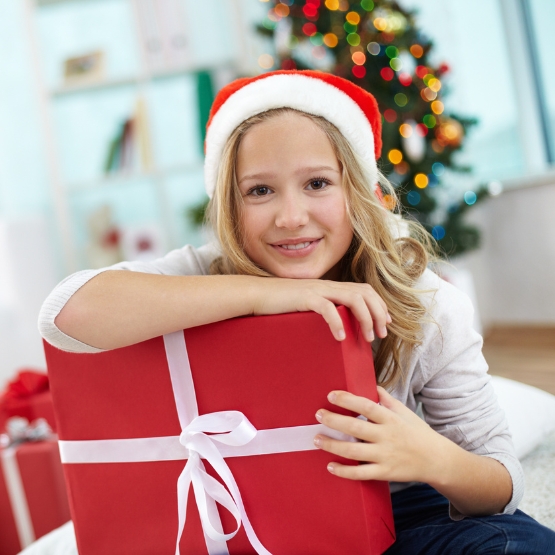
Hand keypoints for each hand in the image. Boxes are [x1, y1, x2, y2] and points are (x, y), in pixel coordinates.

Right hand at [251, 277, 390, 341]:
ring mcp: (318, 290)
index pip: (364, 289)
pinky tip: (340, 337)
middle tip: (381, 334)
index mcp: (330, 287)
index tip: (386, 323)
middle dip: (378, 313)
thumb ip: (323, 311)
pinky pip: (327, 308)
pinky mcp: (305, 297)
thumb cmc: (280, 305)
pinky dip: (337, 322)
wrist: (257, 295)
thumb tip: (337, 328)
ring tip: (367, 338)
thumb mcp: (307, 307)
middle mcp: (328, 286)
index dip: (379, 305)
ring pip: (353, 298)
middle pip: (365, 292)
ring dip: (365, 318)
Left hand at [314, 387, 448, 482]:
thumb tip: (373, 385)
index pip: (366, 406)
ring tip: (317, 439)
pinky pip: (361, 473)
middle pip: (355, 428)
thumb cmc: (418, 433)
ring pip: (354, 451)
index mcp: (390, 419)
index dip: (348, 400)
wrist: (437, 460)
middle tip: (318, 415)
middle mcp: (387, 436)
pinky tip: (330, 466)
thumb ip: (387, 399)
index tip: (331, 395)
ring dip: (332, 445)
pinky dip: (344, 471)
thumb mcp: (405, 412)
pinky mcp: (385, 473)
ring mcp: (385, 456)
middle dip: (334, 420)